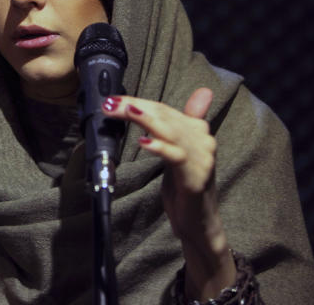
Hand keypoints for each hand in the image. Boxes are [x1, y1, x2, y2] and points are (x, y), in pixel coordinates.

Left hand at [103, 88, 235, 298]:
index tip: (112, 100)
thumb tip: (198, 91)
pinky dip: (160, 147)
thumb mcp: (178, 150)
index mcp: (198, 130)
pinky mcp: (196, 177)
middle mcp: (203, 140)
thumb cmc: (184, 184)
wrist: (198, 222)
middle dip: (135, 107)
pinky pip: (177, 157)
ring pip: (170, 131)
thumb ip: (177, 123)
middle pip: (164, 116)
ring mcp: (202, 158)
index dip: (138, 101)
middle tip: (109, 104)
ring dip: (145, 119)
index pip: (163, 108)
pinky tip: (144, 142)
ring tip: (125, 111)